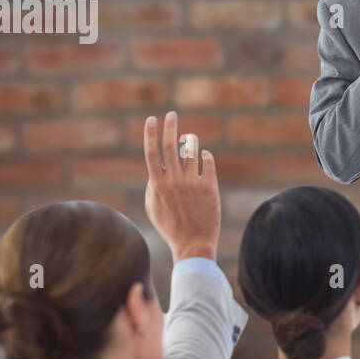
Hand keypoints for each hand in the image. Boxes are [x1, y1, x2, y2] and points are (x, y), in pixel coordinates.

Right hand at [143, 111, 219, 262]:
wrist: (193, 244)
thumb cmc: (171, 227)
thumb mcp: (153, 208)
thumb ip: (152, 187)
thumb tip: (155, 170)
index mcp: (157, 184)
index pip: (151, 152)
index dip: (150, 134)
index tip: (151, 119)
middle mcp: (174, 181)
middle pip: (171, 145)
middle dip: (170, 126)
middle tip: (172, 114)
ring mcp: (192, 183)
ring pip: (191, 151)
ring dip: (190, 141)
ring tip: (190, 138)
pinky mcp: (209, 187)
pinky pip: (207, 162)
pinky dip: (205, 156)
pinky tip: (204, 156)